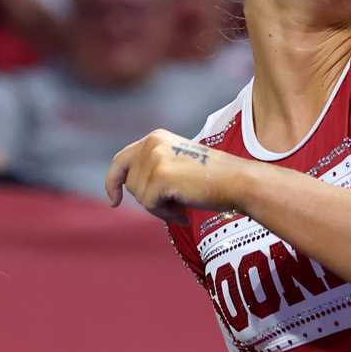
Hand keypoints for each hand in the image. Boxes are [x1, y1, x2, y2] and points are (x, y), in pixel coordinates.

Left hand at [106, 129, 246, 223]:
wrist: (237, 181)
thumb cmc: (211, 179)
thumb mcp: (176, 164)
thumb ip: (152, 169)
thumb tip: (125, 187)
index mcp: (155, 137)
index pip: (121, 159)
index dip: (113, 181)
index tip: (114, 200)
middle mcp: (151, 143)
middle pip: (130, 182)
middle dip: (147, 199)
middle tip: (174, 205)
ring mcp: (154, 158)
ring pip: (139, 195)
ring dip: (159, 208)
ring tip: (182, 205)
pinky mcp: (160, 175)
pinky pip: (149, 205)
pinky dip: (165, 214)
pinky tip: (183, 211)